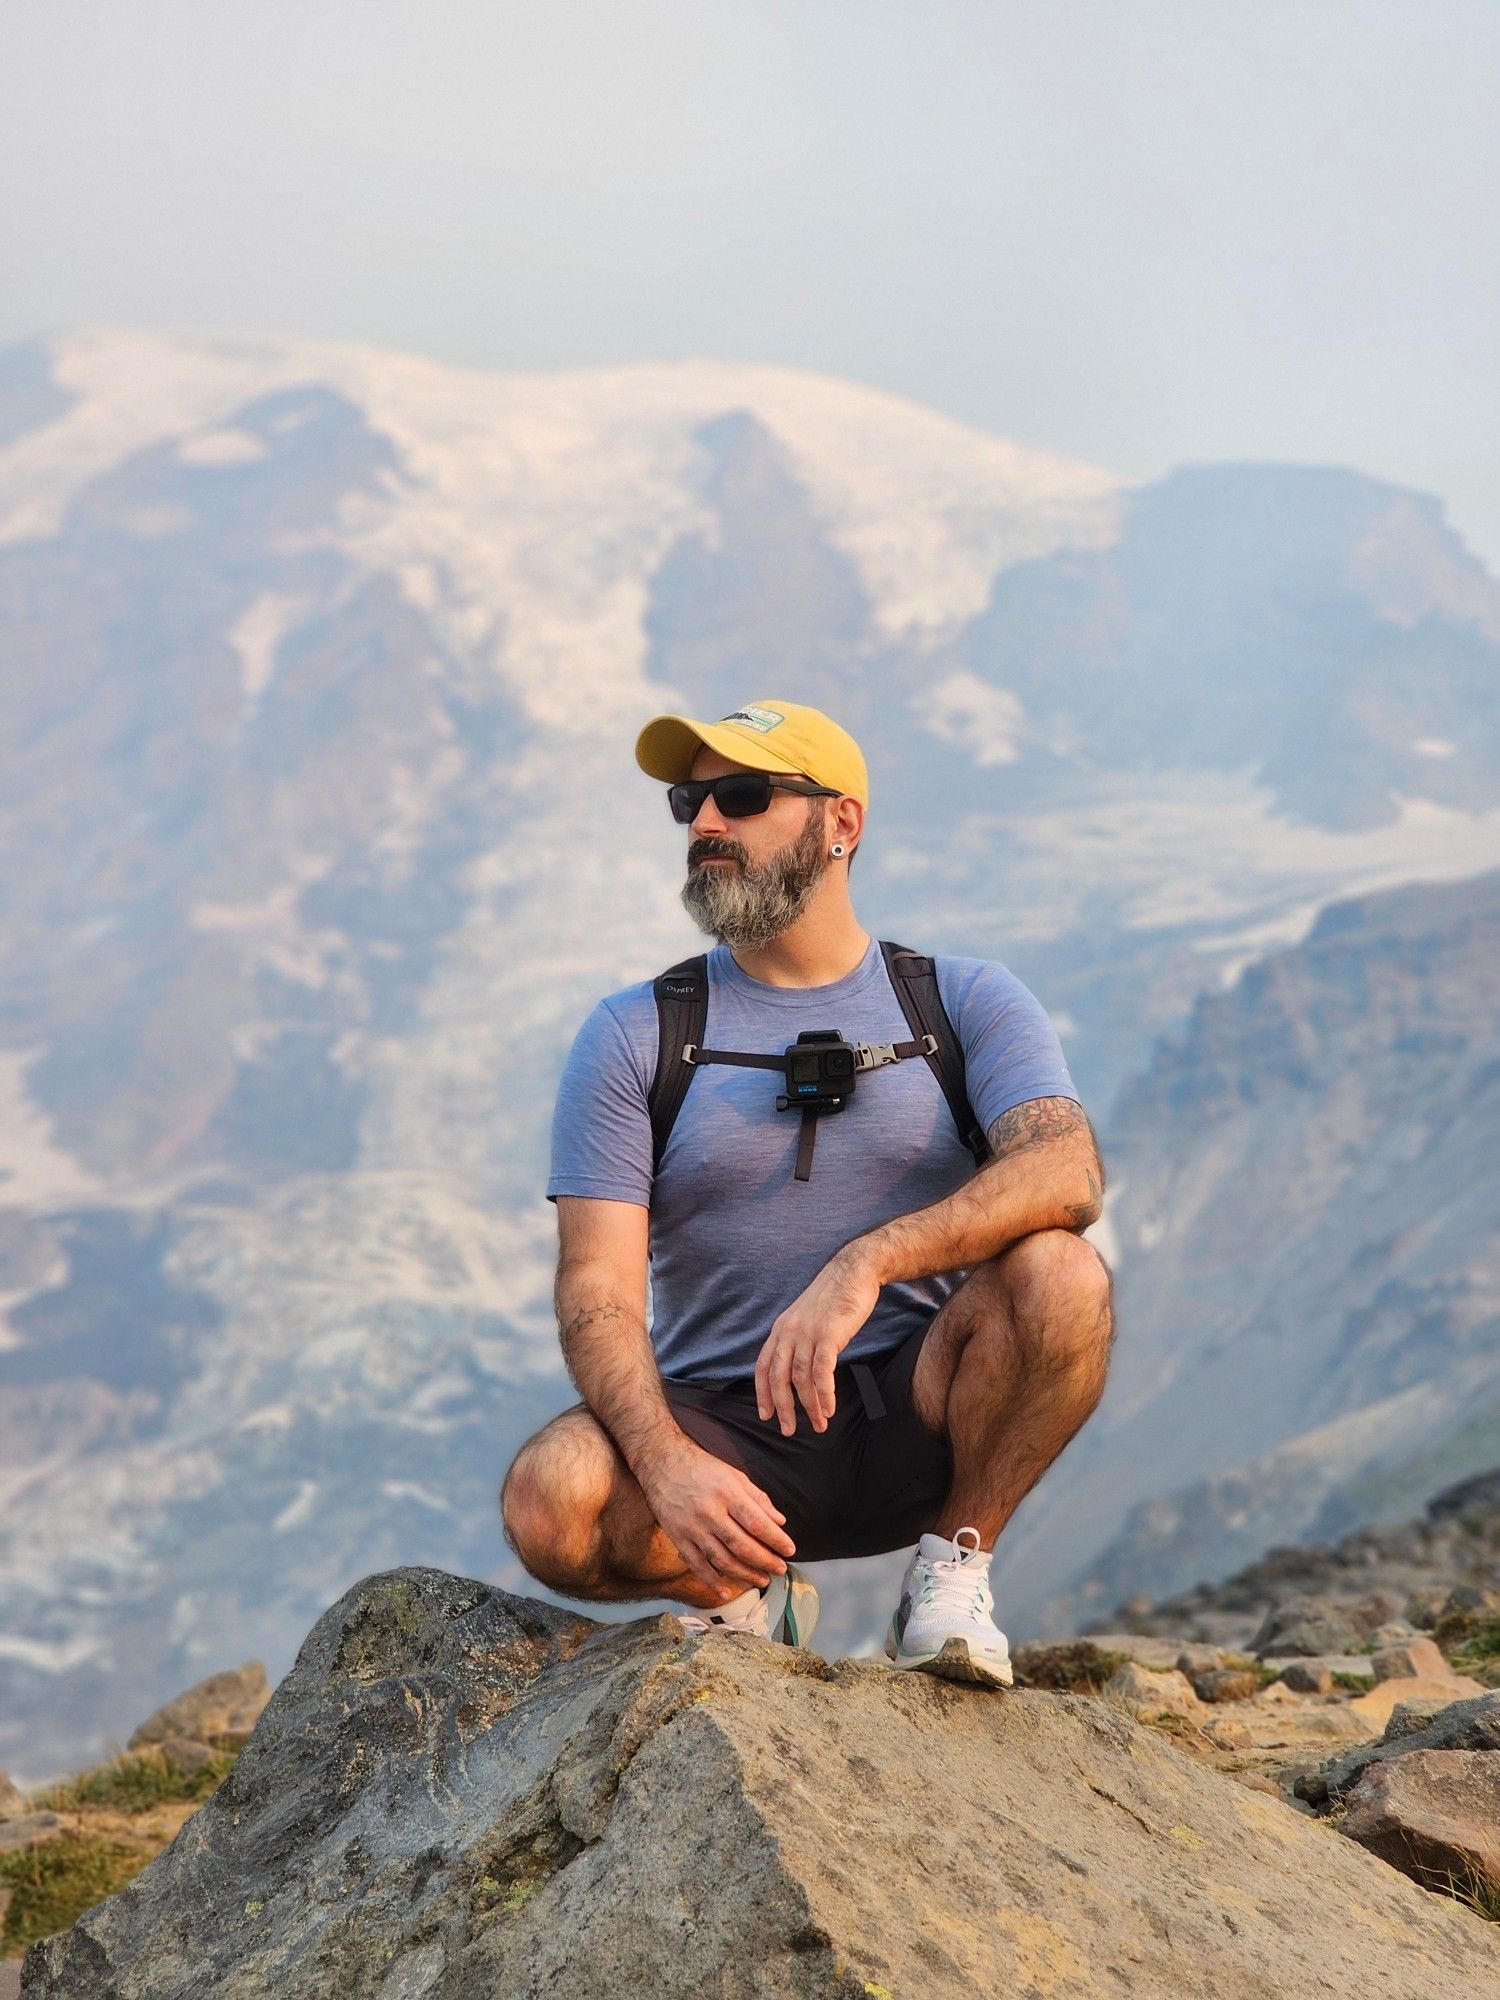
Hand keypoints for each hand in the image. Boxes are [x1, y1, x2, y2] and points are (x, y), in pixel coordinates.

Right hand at [639, 1438, 796, 1597]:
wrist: (661, 1463)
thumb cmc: (702, 1467)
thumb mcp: (734, 1474)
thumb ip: (758, 1498)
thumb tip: (780, 1521)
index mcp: (727, 1493)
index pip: (757, 1522)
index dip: (776, 1540)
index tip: (790, 1550)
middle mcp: (710, 1512)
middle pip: (742, 1545)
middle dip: (765, 1561)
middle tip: (780, 1569)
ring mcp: (692, 1527)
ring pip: (722, 1560)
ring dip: (745, 1574)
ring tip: (762, 1579)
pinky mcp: (678, 1538)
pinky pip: (697, 1565)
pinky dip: (712, 1582)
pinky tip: (726, 1592)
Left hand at [755, 1250, 882, 1435]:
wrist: (853, 1270)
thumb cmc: (834, 1296)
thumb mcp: (806, 1317)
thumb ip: (798, 1339)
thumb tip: (797, 1367)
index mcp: (781, 1329)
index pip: (763, 1366)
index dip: (762, 1393)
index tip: (766, 1415)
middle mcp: (789, 1332)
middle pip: (777, 1377)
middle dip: (782, 1407)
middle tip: (788, 1430)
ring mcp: (808, 1333)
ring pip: (800, 1379)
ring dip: (809, 1406)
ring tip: (819, 1424)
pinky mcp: (828, 1335)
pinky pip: (821, 1371)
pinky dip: (824, 1394)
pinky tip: (830, 1408)